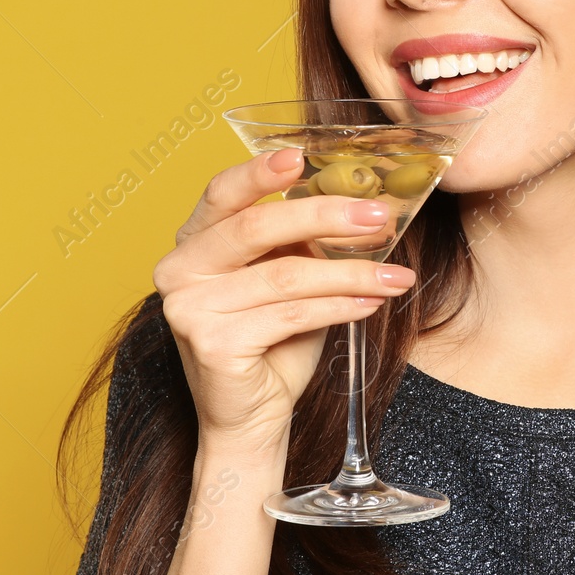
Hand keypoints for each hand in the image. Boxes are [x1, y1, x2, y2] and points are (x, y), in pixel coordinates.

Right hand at [151, 148, 415, 460]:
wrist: (251, 417)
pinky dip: (341, 306)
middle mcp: (180, 269)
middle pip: (257, 227)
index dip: (260, 172)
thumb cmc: (272, 342)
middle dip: (326, 216)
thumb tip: (363, 204)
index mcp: (193, 242)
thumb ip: (302, 243)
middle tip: (380, 217)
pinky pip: (292, 314)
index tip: (302, 156)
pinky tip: (372, 302)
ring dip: (351, 272)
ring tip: (394, 275)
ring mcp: (189, 308)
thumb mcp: (286, 278)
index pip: (223, 193)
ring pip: (286, 275)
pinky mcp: (212, 344)